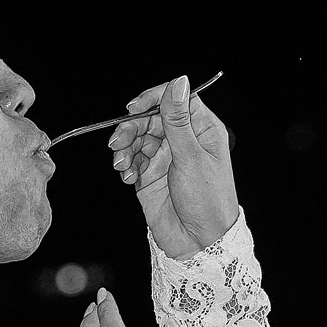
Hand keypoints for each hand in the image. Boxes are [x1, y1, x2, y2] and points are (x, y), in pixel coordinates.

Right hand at [108, 74, 239, 259]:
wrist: (199, 244)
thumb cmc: (207, 201)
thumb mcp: (192, 157)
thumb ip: (178, 120)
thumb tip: (178, 82)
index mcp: (201, 130)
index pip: (175, 99)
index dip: (153, 98)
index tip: (134, 108)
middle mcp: (183, 140)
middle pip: (150, 118)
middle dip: (131, 127)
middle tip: (118, 142)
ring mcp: (165, 158)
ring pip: (137, 138)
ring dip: (124, 147)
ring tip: (121, 165)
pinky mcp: (150, 176)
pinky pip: (131, 160)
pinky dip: (125, 165)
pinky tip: (128, 177)